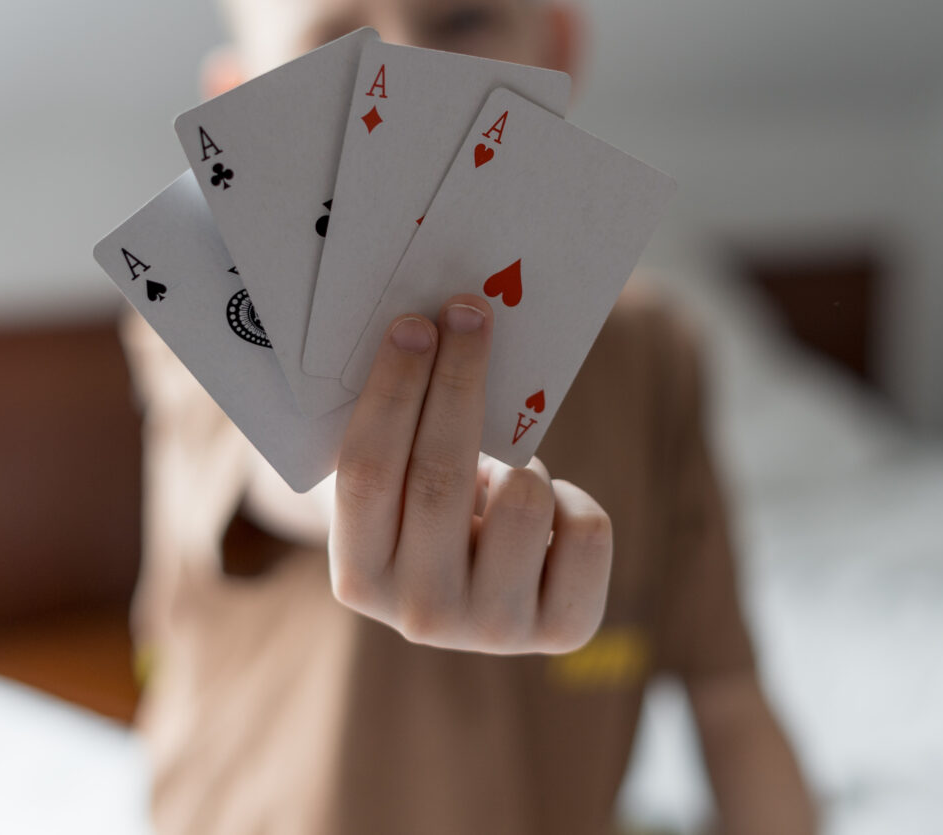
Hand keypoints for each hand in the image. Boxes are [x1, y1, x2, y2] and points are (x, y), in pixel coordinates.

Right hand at [328, 293, 612, 653]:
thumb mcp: (397, 484)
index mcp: (356, 577)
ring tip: (507, 469)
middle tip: (470, 312)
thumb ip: (399, 429)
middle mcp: (419, 616)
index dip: (391, 392)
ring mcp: (493, 629)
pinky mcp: (563, 630)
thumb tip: (440, 325)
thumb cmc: (426, 510)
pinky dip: (573, 497)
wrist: (480, 589)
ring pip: (523, 498)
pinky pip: (585, 528)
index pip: (366, 474)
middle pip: (438, 478)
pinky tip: (546, 511)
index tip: (415, 323)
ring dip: (521, 457)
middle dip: (457, 380)